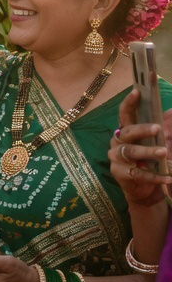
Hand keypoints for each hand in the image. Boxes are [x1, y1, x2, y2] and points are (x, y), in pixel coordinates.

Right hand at [108, 89, 171, 207]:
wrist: (143, 189)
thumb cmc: (149, 162)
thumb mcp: (156, 144)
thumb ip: (163, 131)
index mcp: (126, 132)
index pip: (125, 114)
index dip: (129, 103)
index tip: (137, 92)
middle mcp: (117, 142)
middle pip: (127, 133)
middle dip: (142, 129)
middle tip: (157, 129)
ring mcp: (116, 158)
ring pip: (131, 152)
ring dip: (148, 152)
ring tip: (164, 152)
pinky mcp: (119, 174)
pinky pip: (137, 174)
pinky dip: (154, 176)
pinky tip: (167, 177)